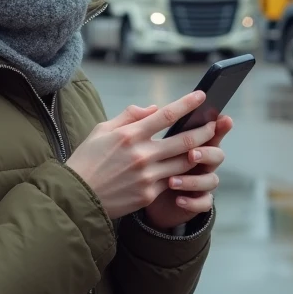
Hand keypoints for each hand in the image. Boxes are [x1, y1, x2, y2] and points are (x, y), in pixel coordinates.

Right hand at [65, 91, 218, 219]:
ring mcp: (147, 176)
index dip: (187, 104)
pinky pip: (172, 180)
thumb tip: (153, 108)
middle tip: (215, 123)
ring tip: (209, 144)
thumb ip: (128, 116)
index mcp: (129, 135)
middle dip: (204, 130)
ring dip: (200, 153)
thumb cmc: (87, 160)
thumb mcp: (101, 130)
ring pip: (184, 162)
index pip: (165, 115)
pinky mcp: (148, 193)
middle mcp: (141, 155)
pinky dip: (183, 173)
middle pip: (184, 140)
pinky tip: (191, 167)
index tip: (201, 96)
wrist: (77, 197)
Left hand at [142, 114, 229, 231]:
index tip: (224, 119)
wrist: (139, 196)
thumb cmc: (142, 164)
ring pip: (211, 180)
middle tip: (191, 153)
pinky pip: (203, 202)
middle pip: (215, 154)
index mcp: (191, 144)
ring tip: (172, 181)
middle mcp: (200, 162)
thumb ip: (144, 123)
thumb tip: (154, 108)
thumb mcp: (139, 142)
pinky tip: (179, 200)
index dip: (219, 126)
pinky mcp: (196, 201)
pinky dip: (193, 202)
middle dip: (206, 152)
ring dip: (194, 180)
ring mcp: (200, 182)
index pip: (208, 132)